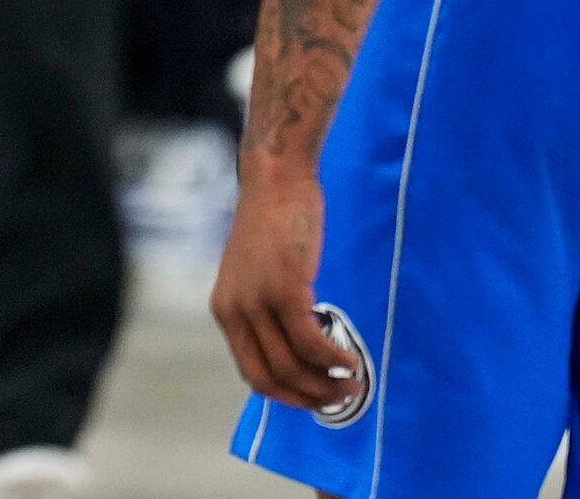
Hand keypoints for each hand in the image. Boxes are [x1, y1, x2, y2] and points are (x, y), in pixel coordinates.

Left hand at [212, 158, 360, 410]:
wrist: (275, 179)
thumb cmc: (275, 223)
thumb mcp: (259, 274)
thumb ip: (268, 310)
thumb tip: (300, 351)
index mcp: (225, 310)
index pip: (252, 373)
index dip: (286, 394)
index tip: (316, 399)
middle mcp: (234, 310)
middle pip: (270, 378)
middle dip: (309, 398)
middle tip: (342, 397)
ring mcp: (256, 300)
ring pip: (292, 366)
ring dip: (327, 383)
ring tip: (354, 381)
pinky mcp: (283, 288)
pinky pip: (310, 342)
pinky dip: (333, 358)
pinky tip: (350, 359)